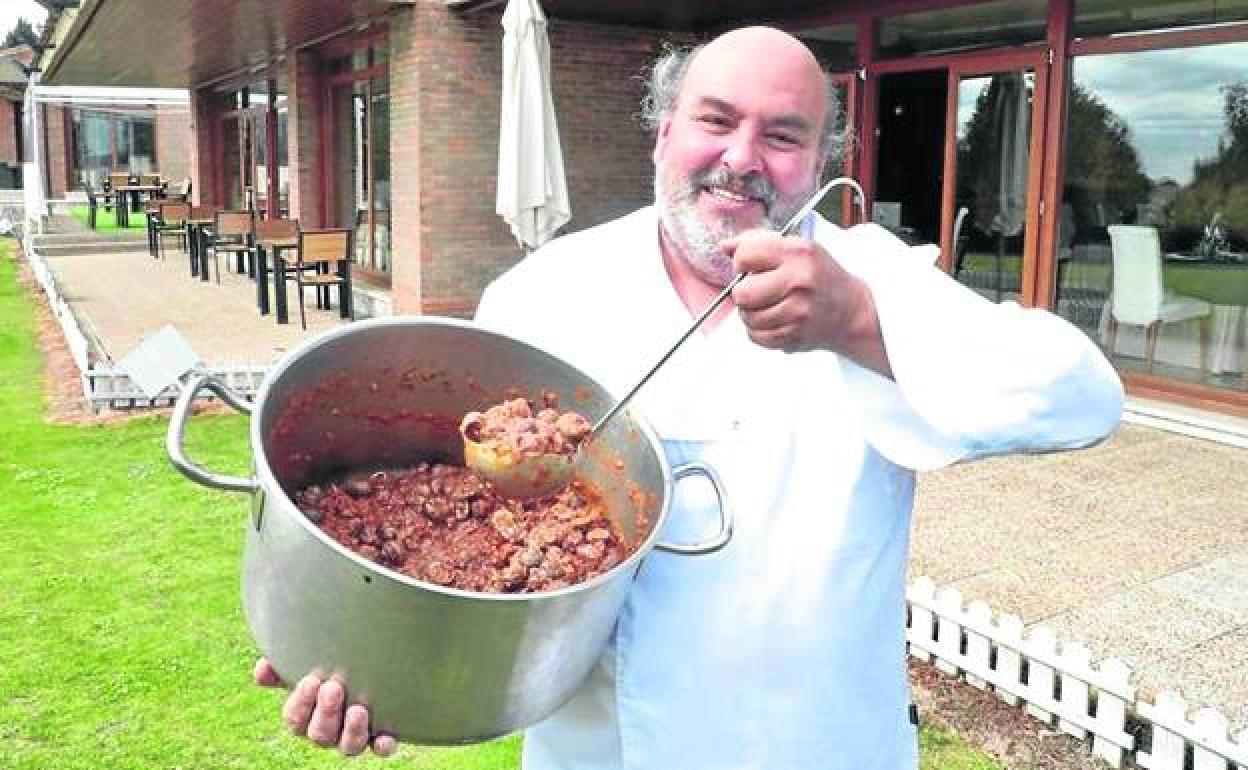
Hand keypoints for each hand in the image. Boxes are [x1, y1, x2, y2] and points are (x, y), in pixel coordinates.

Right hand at [254, 658, 396, 756]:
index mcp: (307, 716)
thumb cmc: (329, 668)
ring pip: (348, 746)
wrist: (370, 669)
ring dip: (352, 731)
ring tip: (359, 710)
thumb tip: (261, 669)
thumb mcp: (306, 664)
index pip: (296, 720)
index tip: (310, 681)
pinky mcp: (381, 737)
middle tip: (334, 688)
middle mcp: (329, 731)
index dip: (301, 704)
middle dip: (326, 712)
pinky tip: (386, 737)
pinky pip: (380, 749)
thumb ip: (282, 667)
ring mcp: (354, 736)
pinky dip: (383, 746)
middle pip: (320, 734)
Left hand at [724, 230, 890, 375]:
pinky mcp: (795, 336)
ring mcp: (798, 312)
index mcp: (797, 253)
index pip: (745, 255)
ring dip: (751, 313)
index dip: (741, 262)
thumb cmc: (818, 276)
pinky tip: (774, 320)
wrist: (851, 310)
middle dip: (744, 292)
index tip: (750, 266)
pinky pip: (756, 337)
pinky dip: (759, 330)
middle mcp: (799, 282)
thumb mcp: (795, 247)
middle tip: (757, 290)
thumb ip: (758, 242)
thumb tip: (725, 246)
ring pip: (747, 317)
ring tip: (769, 306)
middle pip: (742, 293)